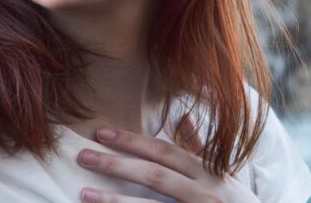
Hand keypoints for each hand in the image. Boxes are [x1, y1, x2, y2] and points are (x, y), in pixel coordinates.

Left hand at [76, 116, 258, 202]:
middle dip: (116, 165)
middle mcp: (204, 195)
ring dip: (114, 201)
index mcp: (209, 174)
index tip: (101, 132)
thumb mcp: (228, 178)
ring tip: (84, 194)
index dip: (132, 141)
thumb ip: (201, 149)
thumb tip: (183, 116)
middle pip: (153, 176)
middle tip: (82, 156)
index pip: (164, 152)